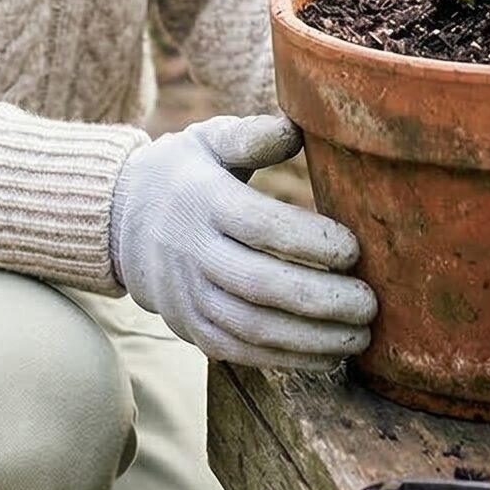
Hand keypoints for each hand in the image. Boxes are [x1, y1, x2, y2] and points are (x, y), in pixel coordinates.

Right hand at [109, 115, 376, 369]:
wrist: (119, 221)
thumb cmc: (185, 173)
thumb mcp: (210, 139)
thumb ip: (252, 135)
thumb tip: (298, 129)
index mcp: (203, 199)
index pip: (259, 225)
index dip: (309, 241)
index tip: (354, 249)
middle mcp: (192, 251)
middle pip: (259, 283)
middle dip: (321, 299)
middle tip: (370, 303)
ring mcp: (187, 295)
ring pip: (252, 327)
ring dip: (311, 338)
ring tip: (360, 336)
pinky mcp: (190, 328)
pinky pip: (239, 352)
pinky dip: (286, 359)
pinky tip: (327, 356)